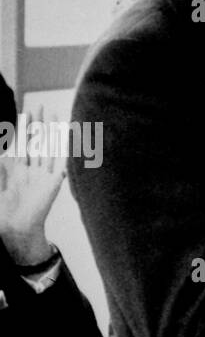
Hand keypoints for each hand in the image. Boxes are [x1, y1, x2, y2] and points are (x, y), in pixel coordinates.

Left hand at [0, 105, 64, 264]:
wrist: (16, 230)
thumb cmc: (2, 214)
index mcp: (15, 171)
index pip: (21, 144)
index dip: (23, 129)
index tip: (25, 112)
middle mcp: (30, 169)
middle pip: (35, 141)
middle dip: (37, 124)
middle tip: (40, 106)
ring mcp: (43, 174)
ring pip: (47, 147)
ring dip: (50, 131)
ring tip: (52, 114)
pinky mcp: (53, 182)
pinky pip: (59, 161)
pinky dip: (63, 147)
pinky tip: (65, 136)